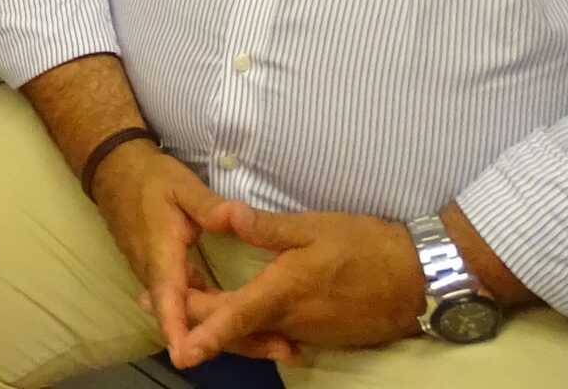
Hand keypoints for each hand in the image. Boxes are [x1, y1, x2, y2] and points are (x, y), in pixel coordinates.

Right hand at [91, 146, 267, 364]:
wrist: (116, 171)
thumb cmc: (149, 179)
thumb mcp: (181, 185)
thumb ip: (209, 205)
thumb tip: (236, 218)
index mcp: (161, 253)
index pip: (168, 297)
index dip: (177, 327)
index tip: (187, 356)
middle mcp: (156, 273)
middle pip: (187, 318)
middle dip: (226, 339)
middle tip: (278, 350)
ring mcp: (158, 277)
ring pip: (188, 314)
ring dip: (224, 331)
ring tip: (274, 343)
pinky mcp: (164, 276)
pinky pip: (187, 304)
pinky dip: (213, 317)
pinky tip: (242, 320)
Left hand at [169, 204, 420, 368]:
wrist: (417, 278)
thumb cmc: (365, 246)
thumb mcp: (314, 227)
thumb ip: (268, 226)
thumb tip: (227, 216)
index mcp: (284, 293)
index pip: (234, 317)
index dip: (203, 332)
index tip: (177, 351)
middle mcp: (291, 321)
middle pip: (234, 327)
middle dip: (193, 319)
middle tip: (150, 304)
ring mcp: (307, 332)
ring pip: (253, 335)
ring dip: (220, 323)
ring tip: (186, 304)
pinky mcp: (320, 335)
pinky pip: (275, 336)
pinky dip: (250, 328)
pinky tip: (235, 315)